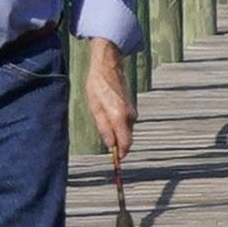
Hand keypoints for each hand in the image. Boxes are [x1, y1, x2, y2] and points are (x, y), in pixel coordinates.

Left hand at [84, 38, 134, 166]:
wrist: (107, 66)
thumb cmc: (98, 86)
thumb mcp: (95, 108)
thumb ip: (104, 128)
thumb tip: (110, 145)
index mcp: (119, 117)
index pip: (126, 143)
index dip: (121, 154)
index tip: (115, 160)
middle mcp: (130, 116)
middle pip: (127, 139)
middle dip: (118, 144)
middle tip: (106, 143)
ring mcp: (132, 111)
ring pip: (127, 131)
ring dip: (118, 133)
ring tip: (103, 123)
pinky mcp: (131, 107)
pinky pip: (127, 123)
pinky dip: (120, 125)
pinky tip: (108, 116)